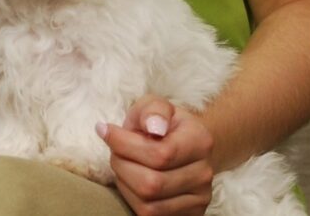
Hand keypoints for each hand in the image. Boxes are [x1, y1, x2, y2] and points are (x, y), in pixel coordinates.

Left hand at [96, 95, 213, 215]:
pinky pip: (150, 215)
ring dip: (124, 183)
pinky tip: (131, 180)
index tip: (105, 131)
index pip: (159, 154)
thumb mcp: (155, 105)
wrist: (180, 143)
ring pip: (148, 204)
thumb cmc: (161, 123)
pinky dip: (131, 199)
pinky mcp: (188, 215)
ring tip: (123, 163)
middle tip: (114, 150)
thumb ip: (153, 110)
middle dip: (122, 165)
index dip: (124, 145)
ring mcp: (198, 199)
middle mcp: (204, 174)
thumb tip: (154, 127)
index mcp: (200, 141)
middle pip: (151, 183)